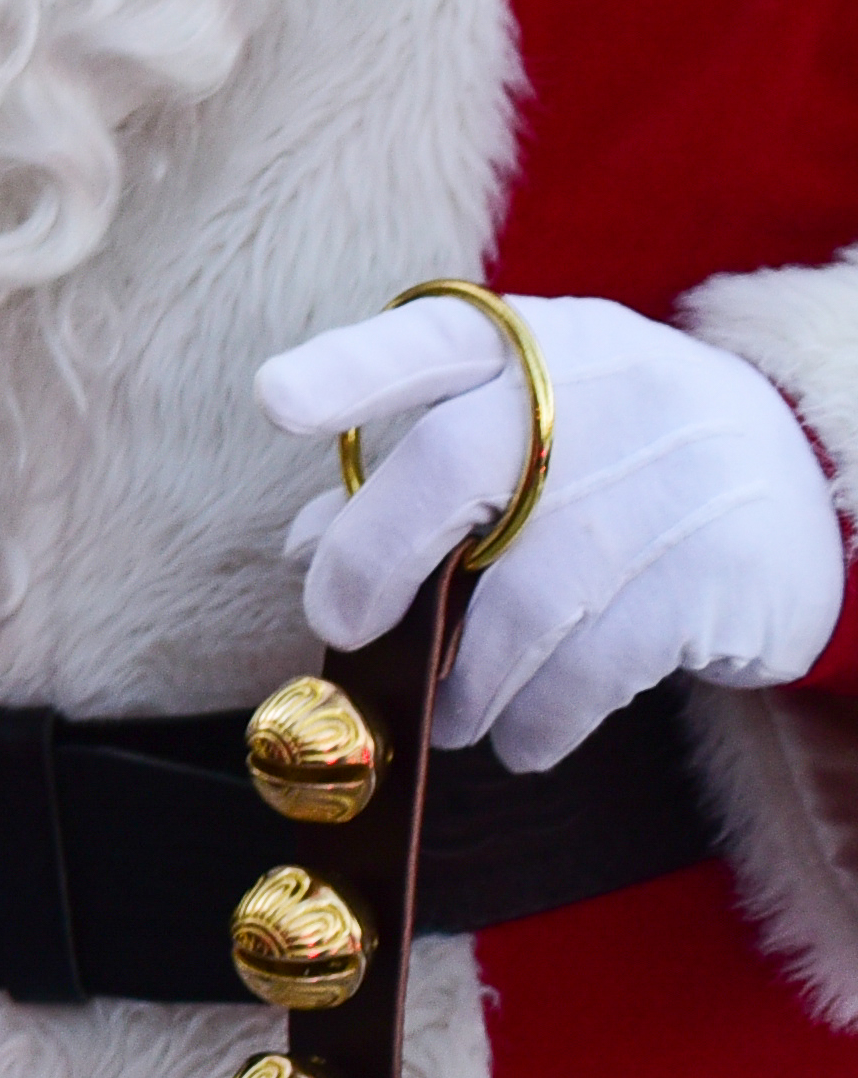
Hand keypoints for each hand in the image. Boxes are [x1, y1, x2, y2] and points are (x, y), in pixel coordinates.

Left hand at [257, 293, 847, 766]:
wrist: (801, 473)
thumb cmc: (609, 457)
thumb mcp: (521, 430)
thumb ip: (406, 476)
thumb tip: (308, 546)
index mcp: (532, 348)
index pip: (433, 340)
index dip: (350, 371)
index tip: (277, 405)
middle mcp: (601, 396)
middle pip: (454, 464)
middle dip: (374, 560)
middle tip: (344, 629)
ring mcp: (669, 480)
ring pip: (522, 598)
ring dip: (463, 681)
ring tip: (447, 715)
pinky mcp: (717, 572)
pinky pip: (596, 667)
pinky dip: (539, 719)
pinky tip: (521, 737)